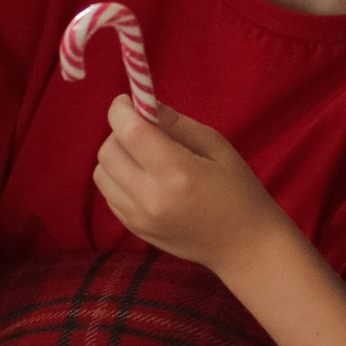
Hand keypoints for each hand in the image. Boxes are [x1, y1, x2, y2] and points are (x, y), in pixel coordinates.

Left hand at [92, 95, 284, 270]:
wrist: (243, 245)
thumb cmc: (238, 190)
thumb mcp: (216, 146)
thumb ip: (177, 123)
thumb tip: (145, 104)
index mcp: (177, 173)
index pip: (130, 132)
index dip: (121, 109)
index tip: (128, 100)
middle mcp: (152, 198)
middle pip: (108, 152)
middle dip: (119, 131)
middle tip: (143, 128)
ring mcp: (140, 218)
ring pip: (102, 173)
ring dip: (116, 156)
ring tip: (143, 155)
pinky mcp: (135, 229)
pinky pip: (109, 194)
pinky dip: (119, 178)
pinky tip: (145, 178)